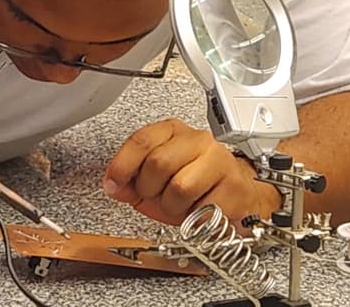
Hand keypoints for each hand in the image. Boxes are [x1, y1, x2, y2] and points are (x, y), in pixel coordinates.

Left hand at [103, 119, 281, 228]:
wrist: (236, 195)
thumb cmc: (194, 184)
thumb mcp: (154, 180)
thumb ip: (130, 180)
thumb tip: (114, 186)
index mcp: (173, 131)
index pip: (142, 140)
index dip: (122, 165)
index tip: (114, 184)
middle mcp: (197, 140)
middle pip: (158, 162)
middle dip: (149, 189)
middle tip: (155, 196)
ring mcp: (218, 161)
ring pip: (179, 186)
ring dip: (171, 206)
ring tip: (177, 205)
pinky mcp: (233, 186)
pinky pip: (201, 207)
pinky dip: (193, 217)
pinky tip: (196, 210)